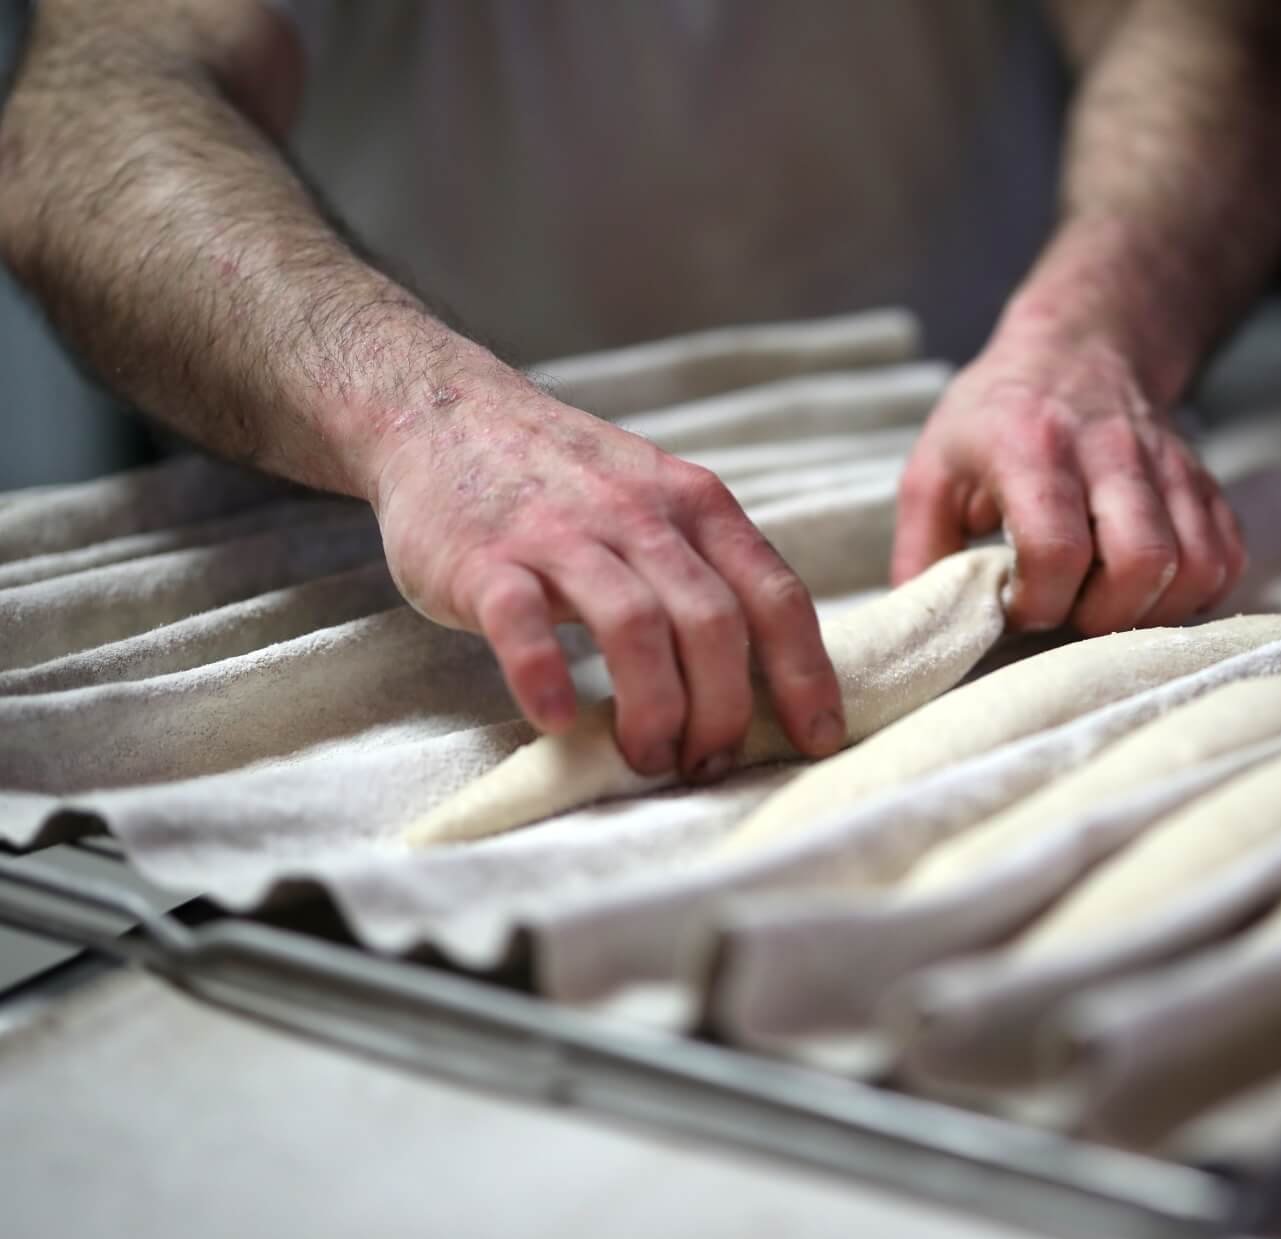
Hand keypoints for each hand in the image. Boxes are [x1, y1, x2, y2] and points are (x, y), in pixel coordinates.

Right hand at [370, 378, 843, 777]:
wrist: (445, 413)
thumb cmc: (569, 483)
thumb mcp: (660, 503)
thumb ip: (709, 569)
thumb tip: (770, 674)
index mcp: (698, 505)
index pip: (775, 595)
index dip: (804, 674)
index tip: (818, 738)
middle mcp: (640, 515)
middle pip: (712, 623)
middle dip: (722, 710)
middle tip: (708, 765)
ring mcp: (561, 534)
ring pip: (634, 626)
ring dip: (652, 708)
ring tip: (649, 758)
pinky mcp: (485, 558)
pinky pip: (521, 623)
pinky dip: (544, 677)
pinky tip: (557, 721)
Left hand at [892, 336, 1244, 633]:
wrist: (1078, 348)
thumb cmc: (996, 418)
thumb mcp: (932, 471)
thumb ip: (919, 552)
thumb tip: (930, 628)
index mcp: (1033, 448)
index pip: (1057, 550)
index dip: (1038, 602)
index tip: (1018, 604)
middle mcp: (1111, 452)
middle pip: (1142, 561)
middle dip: (1104, 617)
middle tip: (1071, 612)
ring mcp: (1169, 465)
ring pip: (1195, 564)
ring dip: (1153, 609)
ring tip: (1108, 605)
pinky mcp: (1204, 482)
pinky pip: (1227, 557)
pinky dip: (1196, 592)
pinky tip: (1150, 590)